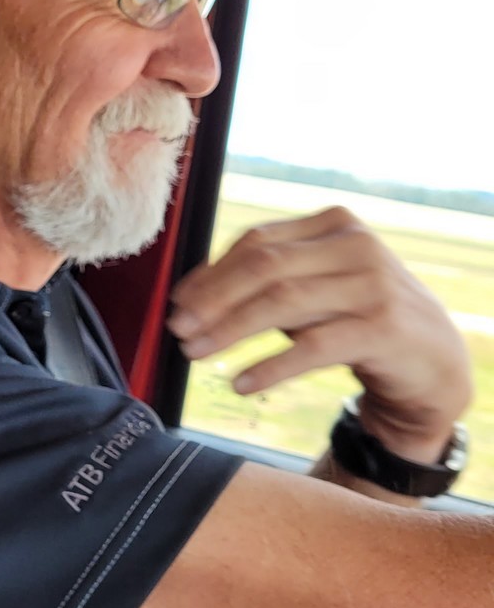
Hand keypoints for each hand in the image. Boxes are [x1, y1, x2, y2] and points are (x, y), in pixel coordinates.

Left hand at [168, 206, 471, 462]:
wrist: (431, 359)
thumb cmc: (356, 319)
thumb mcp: (314, 290)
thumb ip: (266, 281)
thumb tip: (188, 295)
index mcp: (334, 224)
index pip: (257, 241)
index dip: (210, 273)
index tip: (176, 303)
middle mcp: (357, 246)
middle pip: (264, 268)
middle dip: (212, 300)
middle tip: (177, 330)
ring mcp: (374, 285)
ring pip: (282, 303)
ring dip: (230, 331)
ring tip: (194, 354)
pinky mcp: (383, 328)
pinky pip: (312, 347)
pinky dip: (270, 366)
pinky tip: (240, 383)